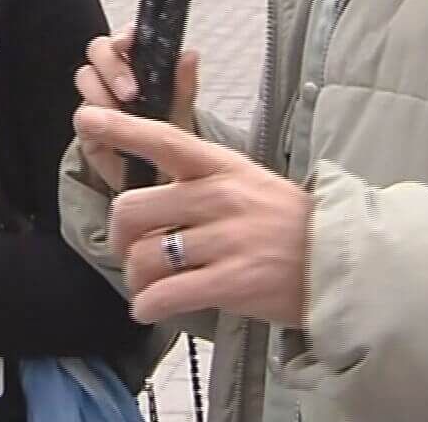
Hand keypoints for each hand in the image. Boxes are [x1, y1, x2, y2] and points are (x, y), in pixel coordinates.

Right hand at [74, 29, 198, 191]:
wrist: (156, 177)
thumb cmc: (169, 139)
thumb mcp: (181, 111)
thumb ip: (183, 84)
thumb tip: (190, 55)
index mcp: (138, 64)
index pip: (126, 38)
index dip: (124, 36)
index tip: (128, 42)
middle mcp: (114, 76)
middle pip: (99, 51)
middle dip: (113, 67)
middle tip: (130, 91)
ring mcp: (98, 98)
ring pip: (86, 77)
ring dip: (102, 92)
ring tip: (122, 112)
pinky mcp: (87, 122)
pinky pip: (81, 112)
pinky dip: (94, 118)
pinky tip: (111, 130)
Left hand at [74, 106, 312, 327]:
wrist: (342, 262)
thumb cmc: (289, 224)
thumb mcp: (248, 182)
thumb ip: (200, 182)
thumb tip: (147, 197)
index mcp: (222, 166)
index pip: (164, 139)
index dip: (120, 129)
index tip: (86, 118)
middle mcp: (219, 198)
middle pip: (133, 209)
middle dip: (121, 236)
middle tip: (133, 250)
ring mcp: (226, 241)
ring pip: (145, 257)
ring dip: (135, 277)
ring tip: (148, 285)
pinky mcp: (232, 283)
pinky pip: (165, 296)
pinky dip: (147, 306)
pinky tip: (151, 308)